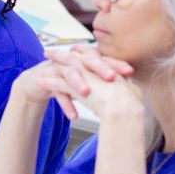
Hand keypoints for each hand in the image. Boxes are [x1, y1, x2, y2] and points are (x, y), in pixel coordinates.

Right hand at [11, 46, 132, 119]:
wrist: (39, 83)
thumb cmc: (69, 82)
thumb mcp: (89, 81)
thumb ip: (107, 84)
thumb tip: (135, 93)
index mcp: (85, 57)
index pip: (103, 57)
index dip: (116, 63)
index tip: (130, 72)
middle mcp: (72, 59)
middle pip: (87, 59)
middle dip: (99, 68)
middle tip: (111, 77)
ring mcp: (58, 67)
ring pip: (69, 71)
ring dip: (78, 82)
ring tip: (86, 93)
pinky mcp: (45, 78)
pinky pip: (55, 89)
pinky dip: (65, 103)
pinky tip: (74, 116)